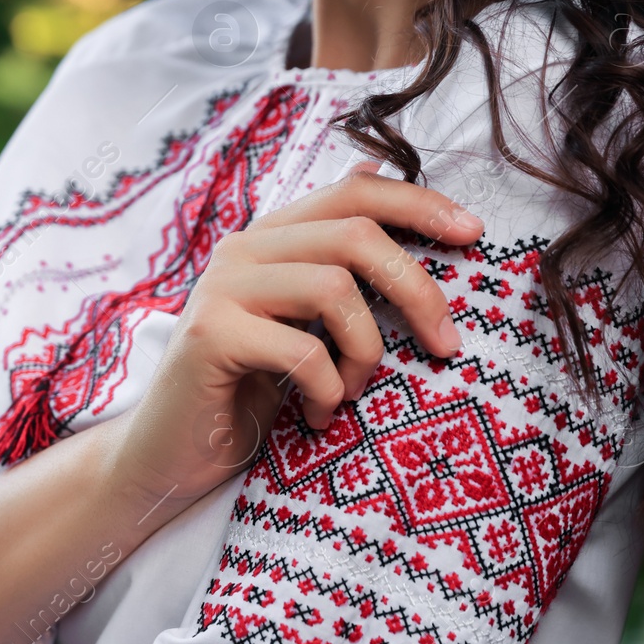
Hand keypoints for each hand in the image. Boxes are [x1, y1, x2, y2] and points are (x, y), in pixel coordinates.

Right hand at [108, 163, 483, 504]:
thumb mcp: (301, 324)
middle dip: (418, 291)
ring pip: (335, 288)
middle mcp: (241, 250)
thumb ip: (333, 266)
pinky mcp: (211, 336)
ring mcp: (220, 289)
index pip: (352, 191)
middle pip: (356, 236)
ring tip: (355, 394)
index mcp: (268, 239)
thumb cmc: (246, 394)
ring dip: (366, 353)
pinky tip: (320, 418)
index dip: (419, 204)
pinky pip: (303, 351)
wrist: (169, 457)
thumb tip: (384, 187)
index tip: (474, 234)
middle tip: (447, 346)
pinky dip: (330, 391)